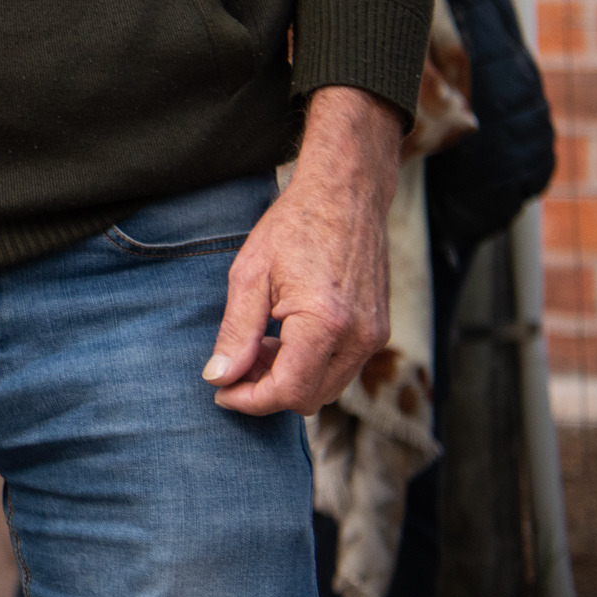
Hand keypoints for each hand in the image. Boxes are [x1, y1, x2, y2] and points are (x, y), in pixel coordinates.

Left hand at [206, 86, 400, 415]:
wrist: (345, 196)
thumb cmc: (294, 227)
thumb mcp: (249, 276)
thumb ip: (235, 333)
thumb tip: (218, 377)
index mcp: (325, 323)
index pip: (288, 392)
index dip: (250, 400)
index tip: (219, 391)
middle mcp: (360, 337)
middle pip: (310, 398)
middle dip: (267, 391)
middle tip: (233, 366)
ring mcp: (375, 336)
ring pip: (327, 388)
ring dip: (288, 379)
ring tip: (255, 346)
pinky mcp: (378, 330)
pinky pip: (341, 368)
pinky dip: (309, 365)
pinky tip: (282, 337)